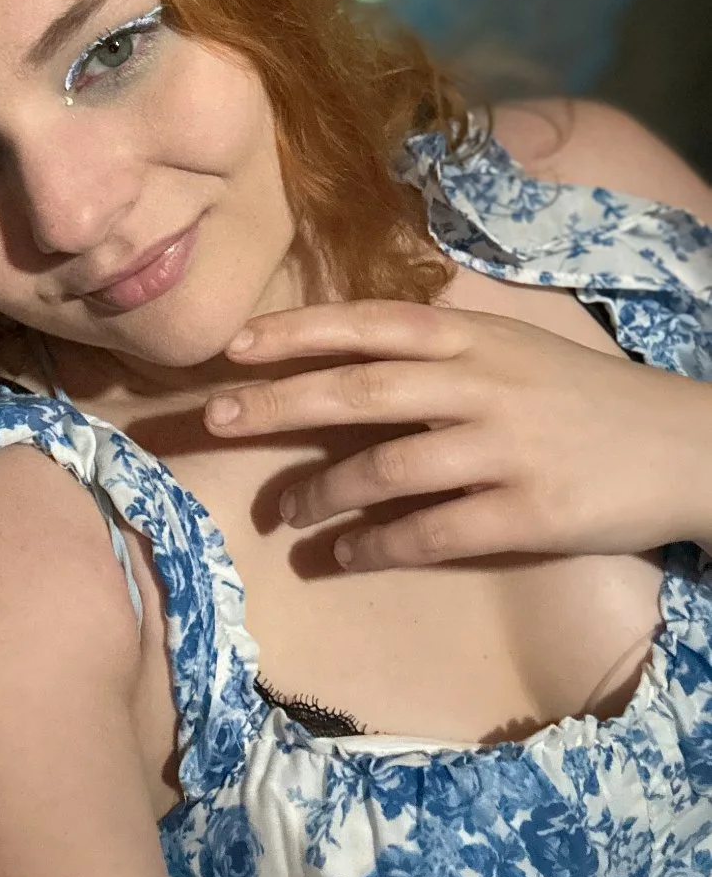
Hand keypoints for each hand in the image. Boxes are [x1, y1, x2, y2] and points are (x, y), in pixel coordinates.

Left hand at [203, 300, 711, 571]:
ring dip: (321, 492)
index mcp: (475, 336)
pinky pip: (433, 531)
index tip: (233, 347)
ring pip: (388, 467)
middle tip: (213, 419)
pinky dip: (379, 543)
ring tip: (282, 512)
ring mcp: (506, 449)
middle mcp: (483, 382)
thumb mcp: (512, 348)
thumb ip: (437, 346)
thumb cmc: (581, 395)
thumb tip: (342, 351)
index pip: (369, 322)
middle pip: (361, 389)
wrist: (686, 447)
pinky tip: (344, 554)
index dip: (297, 332)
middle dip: (279, 404)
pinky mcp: (528, 513)